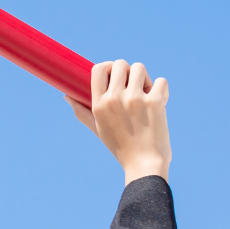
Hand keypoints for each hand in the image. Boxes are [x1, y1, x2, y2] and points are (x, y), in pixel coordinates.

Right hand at [65, 60, 171, 184]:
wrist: (144, 165)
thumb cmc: (122, 148)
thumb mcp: (98, 129)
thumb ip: (82, 112)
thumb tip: (67, 97)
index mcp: (99, 104)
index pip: (98, 69)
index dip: (108, 66)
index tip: (115, 75)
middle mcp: (115, 99)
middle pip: (120, 64)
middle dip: (128, 72)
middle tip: (134, 86)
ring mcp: (135, 99)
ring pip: (140, 68)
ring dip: (145, 78)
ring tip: (147, 93)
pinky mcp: (155, 102)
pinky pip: (160, 81)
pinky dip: (162, 89)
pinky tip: (160, 103)